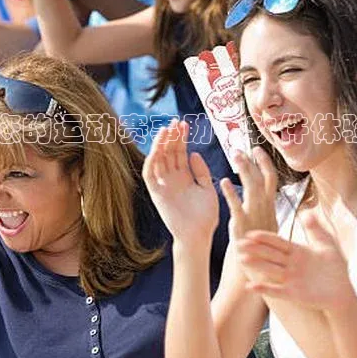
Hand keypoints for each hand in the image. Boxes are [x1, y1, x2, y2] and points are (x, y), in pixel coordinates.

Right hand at [143, 120, 218, 245]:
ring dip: (160, 145)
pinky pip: (150, 175)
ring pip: (158, 160)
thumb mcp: (207, 189)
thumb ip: (201, 171)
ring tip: (166, 130)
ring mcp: (163, 185)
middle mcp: (172, 179)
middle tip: (175, 122)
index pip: (179, 152)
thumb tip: (193, 153)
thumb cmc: (205, 216)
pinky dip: (151, 162)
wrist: (198, 235)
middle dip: (171, 137)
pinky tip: (156, 150)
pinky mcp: (156, 194)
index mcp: (184, 177)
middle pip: (168, 153)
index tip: (184, 124)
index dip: (181, 138)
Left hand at [223, 147, 278, 242]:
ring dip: (244, 169)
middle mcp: (265, 208)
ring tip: (235, 155)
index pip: (270, 179)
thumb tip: (263, 196)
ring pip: (252, 187)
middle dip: (252, 161)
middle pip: (262, 179)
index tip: (257, 149)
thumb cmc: (260, 247)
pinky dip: (231, 193)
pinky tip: (223, 182)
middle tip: (240, 148)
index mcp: (270, 207)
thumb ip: (264, 209)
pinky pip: (237, 206)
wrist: (260, 268)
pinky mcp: (243, 225)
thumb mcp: (267, 224)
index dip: (264, 163)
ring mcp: (255, 216)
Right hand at [238, 211, 354, 311]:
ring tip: (241, 259)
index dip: (265, 238)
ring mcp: (290, 279)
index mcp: (297, 251)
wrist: (343, 293)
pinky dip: (263, 289)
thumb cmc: (336, 269)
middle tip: (238, 243)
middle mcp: (290, 264)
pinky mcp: (293, 294)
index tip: (251, 233)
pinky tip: (251, 287)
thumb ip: (316, 229)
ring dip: (256, 265)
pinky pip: (276, 291)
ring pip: (269, 270)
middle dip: (254, 249)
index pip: (278, 242)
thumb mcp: (327, 245)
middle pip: (270, 254)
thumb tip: (307, 212)